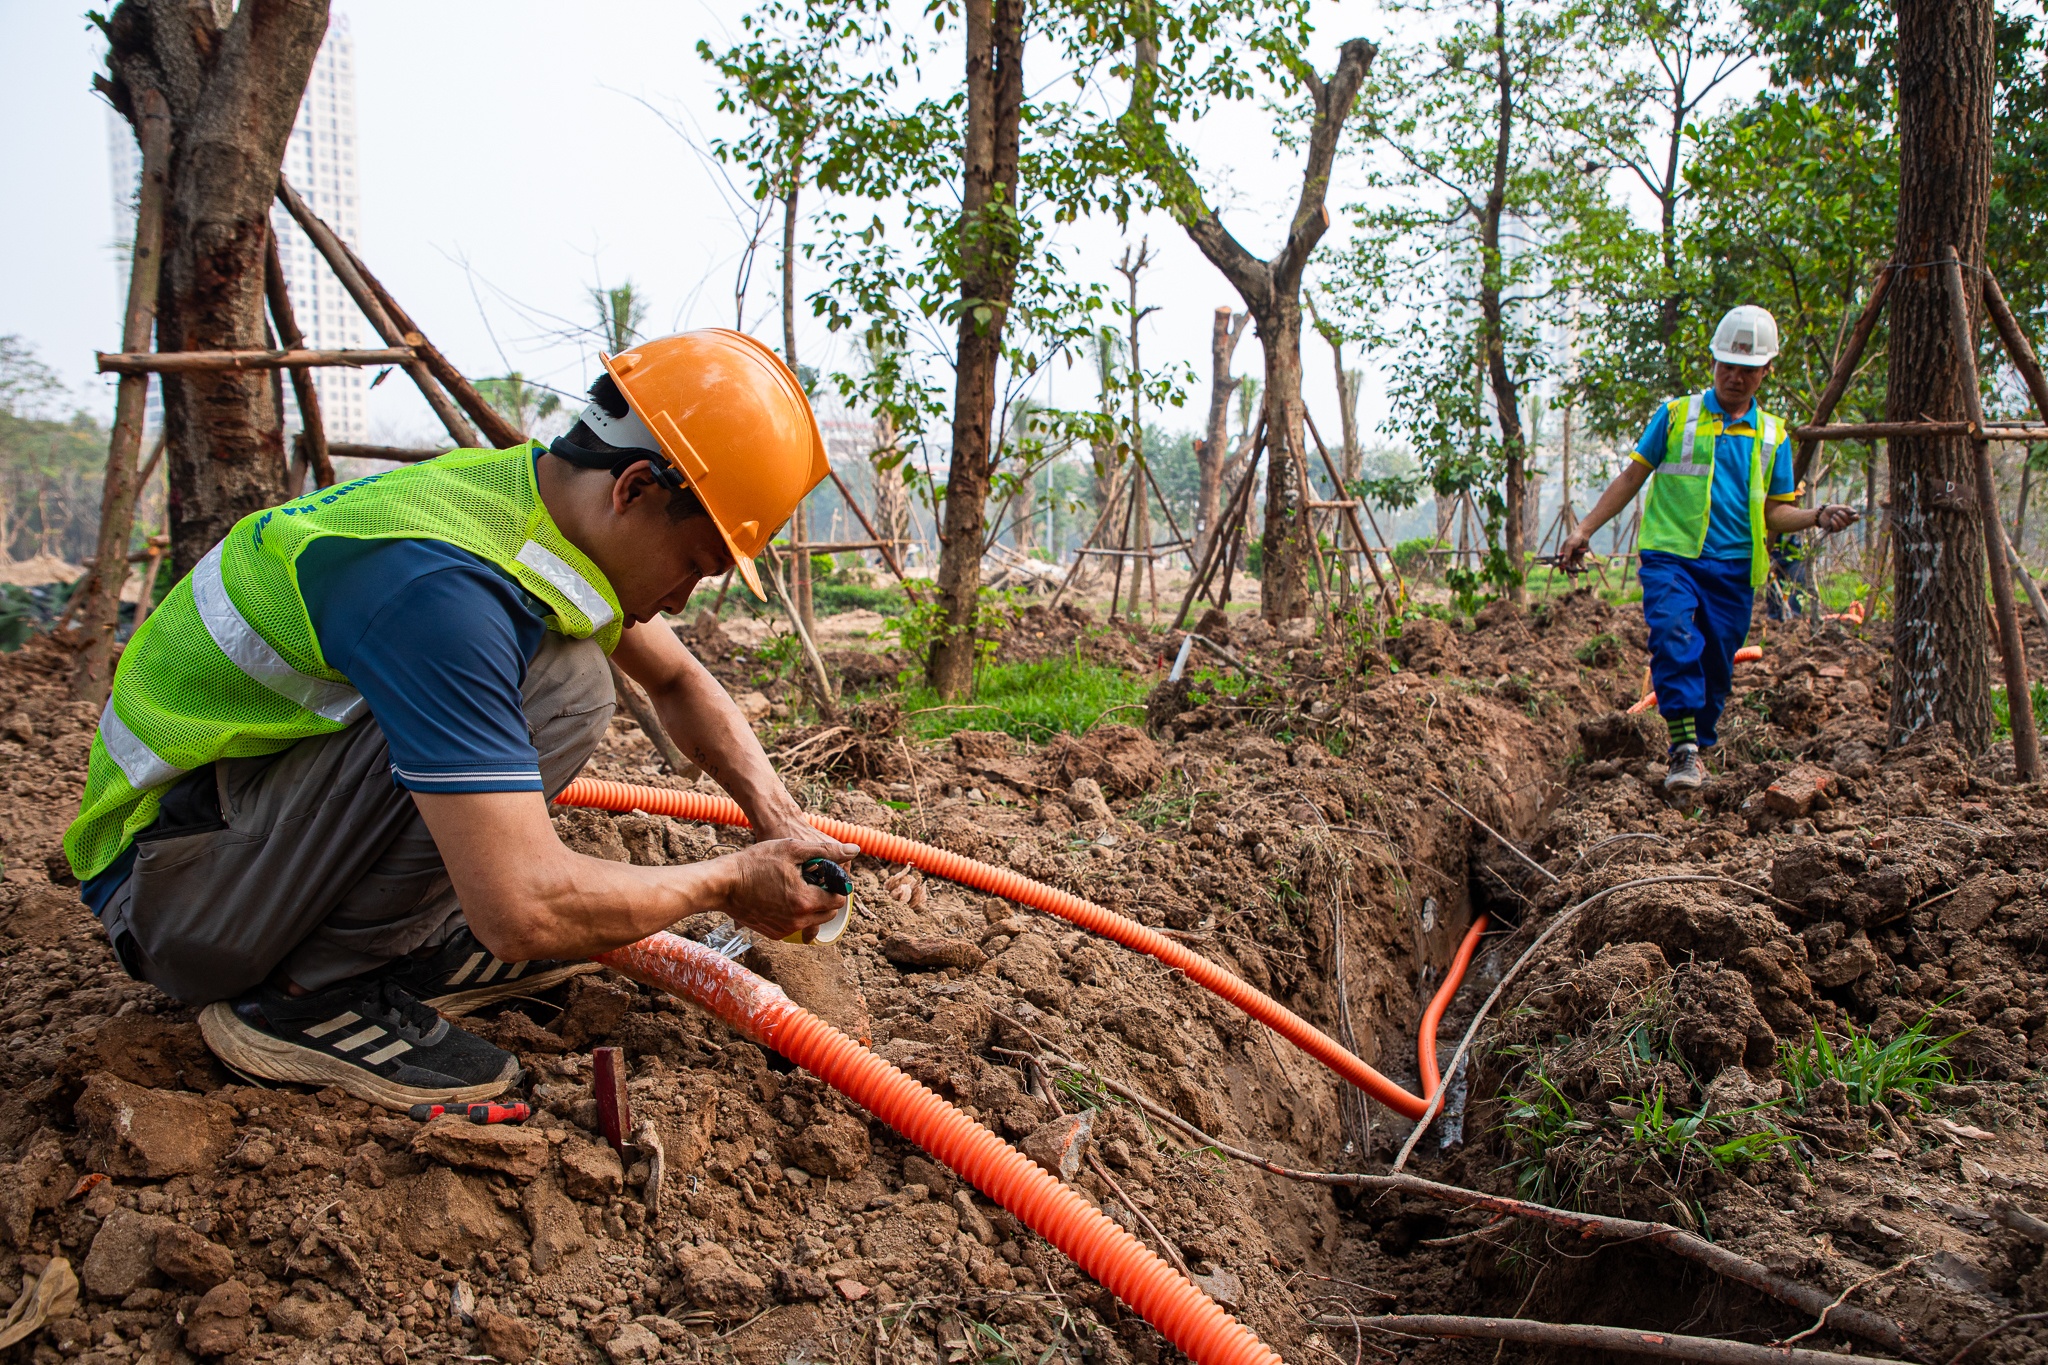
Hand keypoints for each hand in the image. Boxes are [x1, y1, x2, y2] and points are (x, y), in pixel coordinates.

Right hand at [717, 834, 863, 941]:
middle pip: (828, 913)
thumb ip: (826, 850)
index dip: (836, 886)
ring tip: (797, 886)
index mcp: (805, 901)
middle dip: (826, 897)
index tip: (825, 875)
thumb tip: (854, 850)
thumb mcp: (792, 848)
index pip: (839, 900)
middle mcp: (797, 921)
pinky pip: (795, 925)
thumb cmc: (755, 862)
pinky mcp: (774, 934)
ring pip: (812, 921)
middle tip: (812, 880)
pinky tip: (783, 896)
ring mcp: (785, 930)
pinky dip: (796, 914)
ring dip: (812, 906)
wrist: (723, 884)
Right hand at [1559, 529, 1591, 572]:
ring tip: (1576, 576)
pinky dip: (1582, 566)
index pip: (1561, 561)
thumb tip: (1563, 563)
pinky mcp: (1580, 556)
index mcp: (1563, 552)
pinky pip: (1580, 562)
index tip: (1562, 573)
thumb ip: (1567, 554)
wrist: (1583, 534)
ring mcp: (1574, 556)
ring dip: (1575, 571)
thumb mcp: (1570, 545)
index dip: (1561, 567)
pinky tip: (1584, 569)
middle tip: (1571, 577)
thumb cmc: (1574, 538)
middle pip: (1568, 565)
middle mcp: (1568, 555)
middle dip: (1569, 571)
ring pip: (1574, 565)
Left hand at [1814, 504, 1858, 533]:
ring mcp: (1841, 527)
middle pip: (1850, 522)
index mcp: (1849, 516)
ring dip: (1838, 519)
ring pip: (1844, 526)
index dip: (1856, 517)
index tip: (1853, 514)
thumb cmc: (1832, 510)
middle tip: (1837, 512)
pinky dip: (1834, 523)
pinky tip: (1831, 520)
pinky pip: (1837, 528)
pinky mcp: (1835, 530)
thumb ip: (1847, 509)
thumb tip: (1854, 512)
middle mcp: (1846, 522)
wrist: (1822, 513)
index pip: (1856, 518)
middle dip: (1843, 516)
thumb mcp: (1839, 507)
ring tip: (1833, 515)